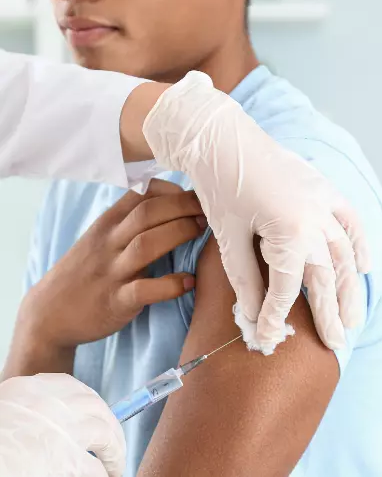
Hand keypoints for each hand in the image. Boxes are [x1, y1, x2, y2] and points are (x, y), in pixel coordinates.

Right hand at [0, 373, 124, 476]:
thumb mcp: (7, 416)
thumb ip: (30, 413)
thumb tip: (64, 423)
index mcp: (29, 390)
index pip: (72, 387)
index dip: (91, 404)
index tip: (99, 414)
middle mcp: (49, 403)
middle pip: (97, 408)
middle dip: (112, 427)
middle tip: (117, 445)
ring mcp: (60, 429)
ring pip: (105, 435)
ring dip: (116, 453)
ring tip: (117, 467)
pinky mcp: (64, 460)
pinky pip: (95, 469)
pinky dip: (104, 474)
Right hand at [13, 180, 204, 356]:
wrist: (50, 313)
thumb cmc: (85, 271)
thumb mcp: (101, 239)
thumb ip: (129, 222)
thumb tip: (171, 205)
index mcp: (107, 224)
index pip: (139, 194)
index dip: (172, 190)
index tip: (195, 195)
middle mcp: (108, 243)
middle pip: (147, 214)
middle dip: (182, 207)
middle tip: (209, 211)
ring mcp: (111, 272)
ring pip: (146, 245)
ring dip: (179, 234)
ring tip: (203, 232)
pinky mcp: (115, 301)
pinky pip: (145, 290)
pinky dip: (170, 285)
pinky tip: (189, 282)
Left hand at [143, 72, 369, 353]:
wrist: (223, 139)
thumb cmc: (220, 187)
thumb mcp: (229, 238)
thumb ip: (246, 280)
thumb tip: (255, 315)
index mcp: (290, 233)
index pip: (287, 287)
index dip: (277, 317)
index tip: (270, 339)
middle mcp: (316, 220)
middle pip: (325, 277)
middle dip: (328, 314)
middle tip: (336, 344)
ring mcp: (324, 202)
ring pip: (344, 254)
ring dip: (350, 289)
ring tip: (353, 319)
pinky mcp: (323, 189)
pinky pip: (350, 220)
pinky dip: (359, 244)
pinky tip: (364, 267)